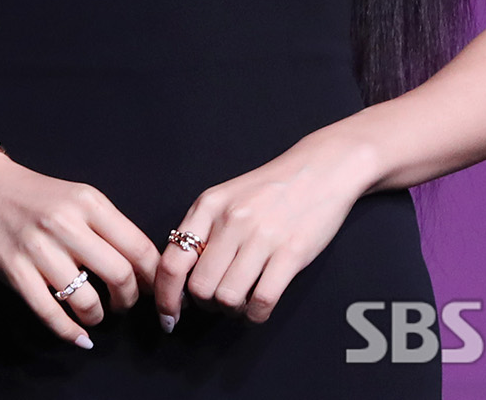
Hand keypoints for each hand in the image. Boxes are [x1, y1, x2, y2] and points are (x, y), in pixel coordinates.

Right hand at [0, 154, 162, 347]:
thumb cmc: (39, 196)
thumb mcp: (80, 198)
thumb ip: (109, 226)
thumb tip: (142, 266)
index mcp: (89, 202)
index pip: (137, 246)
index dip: (151, 276)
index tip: (153, 288)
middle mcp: (67, 224)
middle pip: (119, 275)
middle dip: (129, 299)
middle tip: (124, 303)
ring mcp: (40, 249)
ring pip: (86, 300)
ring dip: (98, 317)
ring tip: (96, 314)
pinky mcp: (16, 271)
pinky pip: (50, 313)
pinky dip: (70, 333)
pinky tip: (79, 337)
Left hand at [154, 127, 366, 328]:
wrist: (320, 169)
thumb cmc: (270, 189)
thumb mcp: (226, 198)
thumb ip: (202, 231)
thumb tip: (179, 281)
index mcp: (209, 205)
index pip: (173, 261)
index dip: (166, 297)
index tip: (169, 315)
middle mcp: (232, 219)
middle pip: (200, 288)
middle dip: (207, 304)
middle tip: (219, 299)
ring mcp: (262, 236)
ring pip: (228, 298)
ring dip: (233, 310)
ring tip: (242, 298)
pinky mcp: (291, 252)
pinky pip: (262, 302)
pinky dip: (256, 315)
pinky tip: (259, 305)